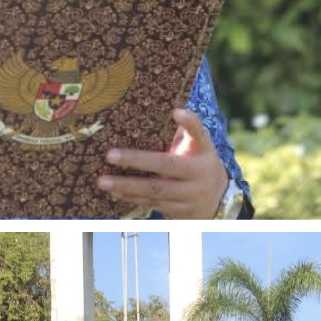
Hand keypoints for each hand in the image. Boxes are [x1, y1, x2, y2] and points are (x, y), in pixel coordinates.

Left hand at [97, 108, 230, 217]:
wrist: (217, 198)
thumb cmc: (199, 161)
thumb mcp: (200, 145)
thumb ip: (187, 128)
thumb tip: (169, 108)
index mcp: (203, 153)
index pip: (197, 135)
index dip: (188, 123)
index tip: (175, 111)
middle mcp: (198, 176)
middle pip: (165, 166)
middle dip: (136, 161)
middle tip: (110, 156)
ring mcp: (189, 196)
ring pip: (155, 191)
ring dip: (127, 186)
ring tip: (103, 181)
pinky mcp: (180, 212)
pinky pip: (153, 204)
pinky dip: (132, 198)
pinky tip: (115, 193)